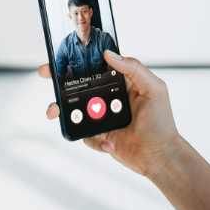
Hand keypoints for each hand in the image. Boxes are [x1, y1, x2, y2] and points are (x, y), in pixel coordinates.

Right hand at [41, 51, 181, 177]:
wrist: (159, 156)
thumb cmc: (161, 123)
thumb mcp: (154, 90)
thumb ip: (134, 69)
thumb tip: (109, 54)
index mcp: (122, 83)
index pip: (96, 68)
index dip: (78, 62)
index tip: (60, 58)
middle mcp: (109, 98)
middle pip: (79, 87)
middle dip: (61, 83)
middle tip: (47, 76)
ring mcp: (101, 116)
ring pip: (74, 110)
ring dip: (64, 111)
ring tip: (56, 112)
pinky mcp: (97, 134)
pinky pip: (82, 133)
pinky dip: (93, 139)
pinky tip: (110, 143)